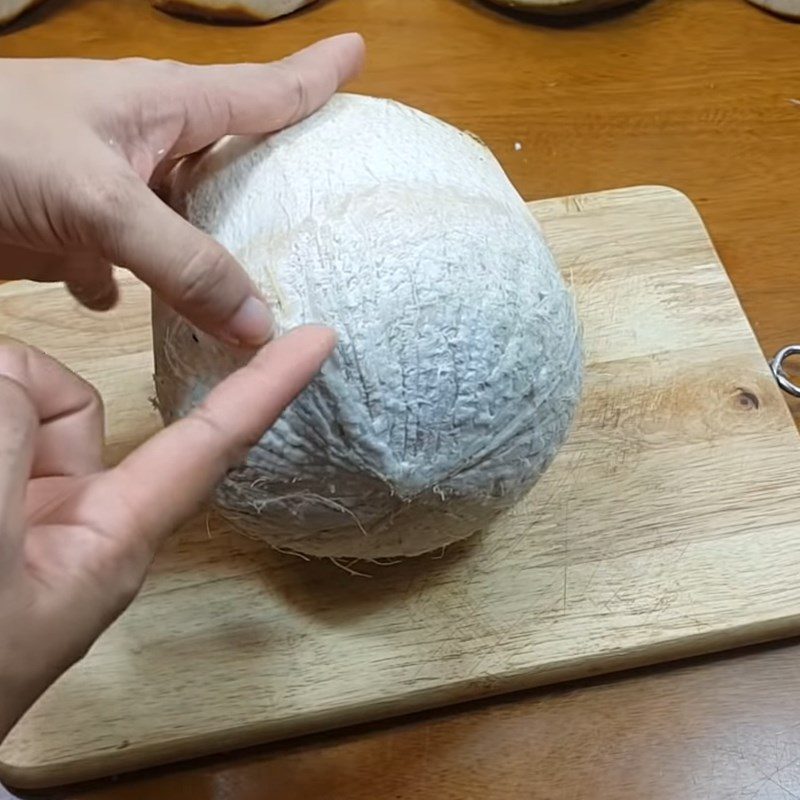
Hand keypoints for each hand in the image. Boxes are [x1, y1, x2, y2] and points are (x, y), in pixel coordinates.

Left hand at [0, 34, 363, 345]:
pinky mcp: (72, 235)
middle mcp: (144, 145)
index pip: (262, 90)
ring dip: (220, 243)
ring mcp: (109, 192)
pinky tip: (143, 307)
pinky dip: (148, 287)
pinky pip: (132, 263)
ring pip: (187, 219)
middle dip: (279, 170)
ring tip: (264, 266)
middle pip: (231, 157)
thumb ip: (185, 262)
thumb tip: (262, 325)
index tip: (360, 54)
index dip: (315, 76)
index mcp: (163, 108)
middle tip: (328, 186)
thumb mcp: (100, 201)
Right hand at [0, 329, 335, 739]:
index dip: (270, 385)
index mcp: (115, 537)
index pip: (214, 441)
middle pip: (75, 410)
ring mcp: (26, 515)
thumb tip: (18, 379)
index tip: (320, 342)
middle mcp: (78, 518)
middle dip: (20, 394)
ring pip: (18, 416)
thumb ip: (11, 438)